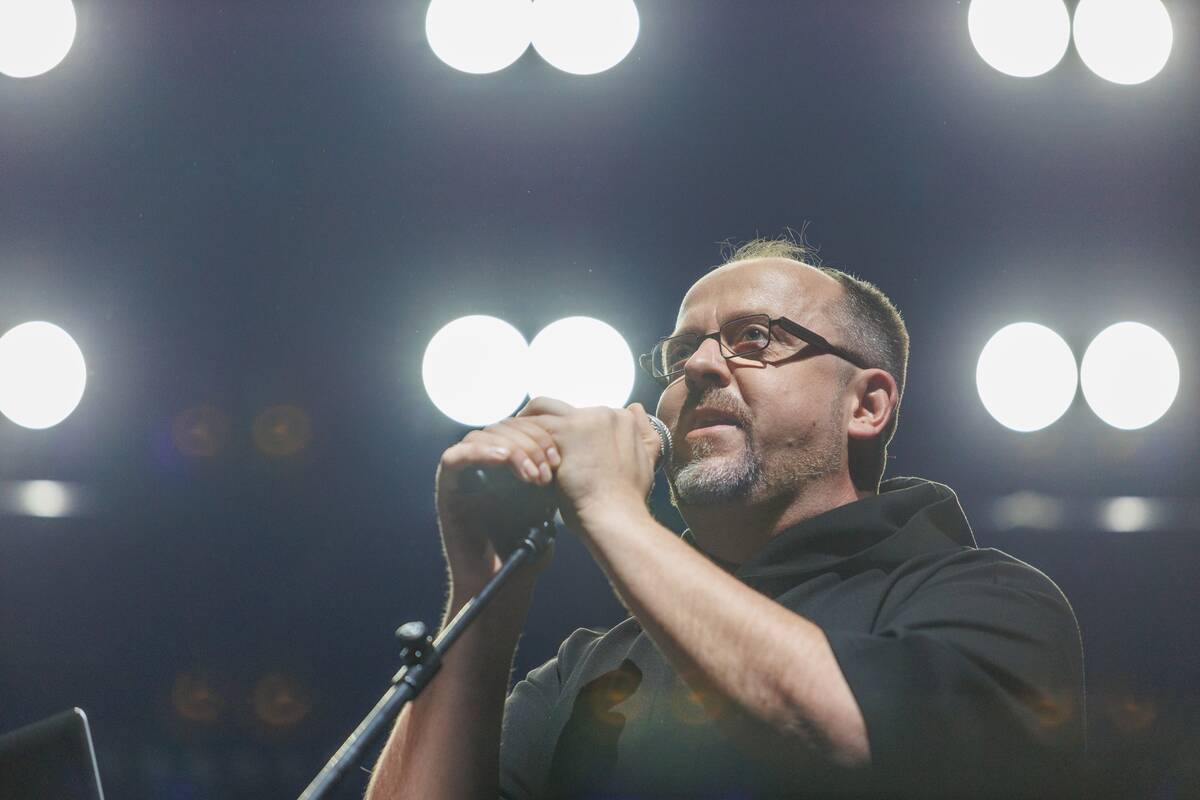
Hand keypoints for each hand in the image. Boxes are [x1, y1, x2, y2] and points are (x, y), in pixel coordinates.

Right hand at [435, 413, 560, 596]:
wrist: (503, 582)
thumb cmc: (527, 546)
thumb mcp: (544, 503)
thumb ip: (545, 473)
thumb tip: (560, 443)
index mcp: (505, 463)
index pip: (519, 427)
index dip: (539, 436)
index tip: (558, 459)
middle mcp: (481, 463)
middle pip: (501, 427)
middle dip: (529, 443)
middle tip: (546, 471)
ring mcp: (462, 473)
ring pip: (482, 436)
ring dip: (511, 449)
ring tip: (532, 475)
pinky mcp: (446, 487)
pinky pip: (454, 457)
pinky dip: (480, 452)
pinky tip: (504, 461)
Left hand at [514, 397, 661, 533]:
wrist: (617, 516)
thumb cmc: (627, 499)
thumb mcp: (647, 461)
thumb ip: (644, 434)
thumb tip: (636, 408)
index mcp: (622, 419)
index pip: (584, 411)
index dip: (565, 426)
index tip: (551, 442)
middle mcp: (607, 412)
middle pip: (561, 406)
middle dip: (540, 418)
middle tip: (523, 435)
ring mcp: (587, 419)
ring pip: (542, 408)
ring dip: (524, 422)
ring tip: (511, 438)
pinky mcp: (567, 432)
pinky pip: (532, 425)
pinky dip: (518, 436)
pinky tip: (509, 448)